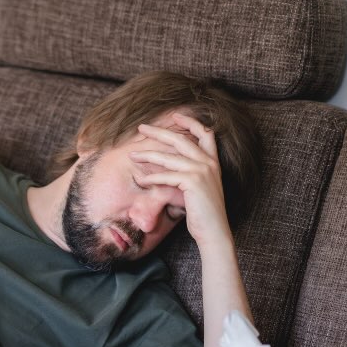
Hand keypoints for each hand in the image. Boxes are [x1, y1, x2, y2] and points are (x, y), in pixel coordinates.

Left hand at [130, 112, 233, 248]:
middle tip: (141, 128)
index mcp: (213, 161)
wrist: (214, 231)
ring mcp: (202, 171)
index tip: (175, 115)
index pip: (206, 133)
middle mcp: (209, 162)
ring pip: (169, 157)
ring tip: (133, 155)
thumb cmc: (203, 213)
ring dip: (148, 155)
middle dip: (159, 132)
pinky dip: (152, 178)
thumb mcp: (200, 187)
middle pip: (181, 139)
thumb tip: (169, 164)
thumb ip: (190, 173)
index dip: (190, 122)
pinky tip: (141, 180)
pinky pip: (166, 176)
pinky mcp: (193, 181)